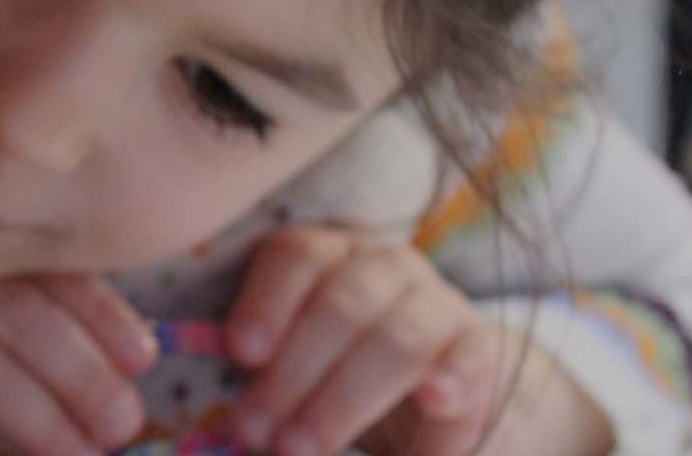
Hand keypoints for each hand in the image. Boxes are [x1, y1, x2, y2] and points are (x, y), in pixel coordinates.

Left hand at [219, 227, 501, 455]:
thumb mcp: (292, 362)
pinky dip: (449, 377)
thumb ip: (259, 363)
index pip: (297, 255)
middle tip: (254, 430)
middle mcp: (384, 266)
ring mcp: (436, 302)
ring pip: (395, 338)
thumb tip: (215, 369)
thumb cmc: (335, 369)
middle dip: (293, 374)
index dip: (266, 302)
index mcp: (329, 254)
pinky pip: (466, 356)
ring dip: (343, 399)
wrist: (423, 389)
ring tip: (301, 447)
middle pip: (340, 305)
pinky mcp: (476, 347)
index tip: (239, 353)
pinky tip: (433, 399)